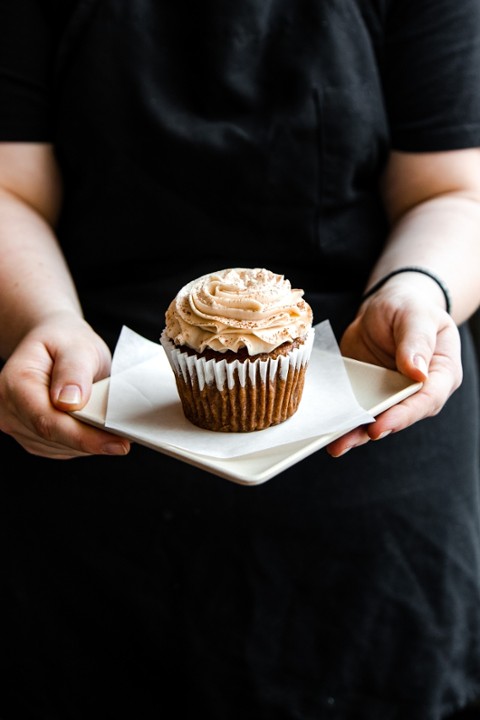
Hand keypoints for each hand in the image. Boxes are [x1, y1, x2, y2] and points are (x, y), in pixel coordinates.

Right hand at [0, 312, 130, 458]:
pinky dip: (82, 442)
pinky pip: (60, 448)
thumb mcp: (76, 345)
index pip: (48, 420)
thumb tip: (71, 402)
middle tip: (127, 438)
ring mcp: (17, 425)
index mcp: (15, 382)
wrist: (54, 342)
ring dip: (88, 442)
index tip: (117, 444)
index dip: (84, 437)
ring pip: (59, 447)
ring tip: (113, 428)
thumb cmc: (65, 340)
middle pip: (54, 438)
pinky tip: (97, 429)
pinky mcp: (31, 436)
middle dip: (92, 440)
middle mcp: (9, 408)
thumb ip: (73, 371)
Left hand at [326, 283, 462, 456]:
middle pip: (401, 417)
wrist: (385, 307)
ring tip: (335, 444)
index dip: (404, 415)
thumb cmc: (408, 307)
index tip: (380, 425)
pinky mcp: (370, 395)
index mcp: (441, 372)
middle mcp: (419, 391)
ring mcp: (393, 395)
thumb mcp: (415, 314)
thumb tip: (416, 371)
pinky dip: (344, 421)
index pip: (427, 400)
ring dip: (356, 434)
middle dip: (376, 430)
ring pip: (378, 420)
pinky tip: (328, 429)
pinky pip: (358, 412)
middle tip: (350, 439)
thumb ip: (417, 339)